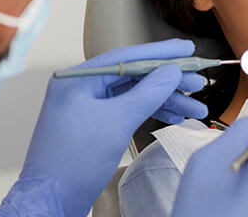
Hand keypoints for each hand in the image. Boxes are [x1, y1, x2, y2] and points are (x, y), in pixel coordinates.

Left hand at [6, 39, 206, 216]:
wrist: (50, 200)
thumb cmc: (71, 162)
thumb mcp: (116, 123)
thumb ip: (146, 94)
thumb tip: (170, 72)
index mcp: (78, 79)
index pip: (126, 57)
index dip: (160, 52)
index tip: (186, 48)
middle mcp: (81, 88)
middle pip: (133, 76)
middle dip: (167, 81)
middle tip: (197, 81)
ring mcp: (87, 107)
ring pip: (134, 95)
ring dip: (165, 99)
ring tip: (194, 106)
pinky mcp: (94, 125)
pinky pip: (127, 110)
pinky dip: (151, 112)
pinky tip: (173, 116)